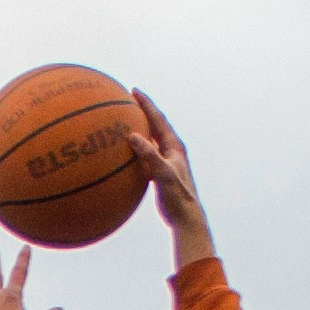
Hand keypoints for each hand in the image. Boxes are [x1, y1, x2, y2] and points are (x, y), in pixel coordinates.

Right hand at [129, 91, 212, 253]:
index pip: (159, 119)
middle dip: (143, 112)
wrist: (186, 217)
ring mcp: (167, 162)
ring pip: (151, 141)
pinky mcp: (161, 174)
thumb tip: (132, 136)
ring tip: (126, 122)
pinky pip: (146, 157)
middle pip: (156, 125)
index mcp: (175, 146)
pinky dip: (135, 152)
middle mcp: (172, 151)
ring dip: (140, 131)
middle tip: (129, 101)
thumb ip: (149, 154)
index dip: (146, 104)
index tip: (133, 91)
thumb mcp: (162, 173)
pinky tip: (123, 155)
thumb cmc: (177, 196)